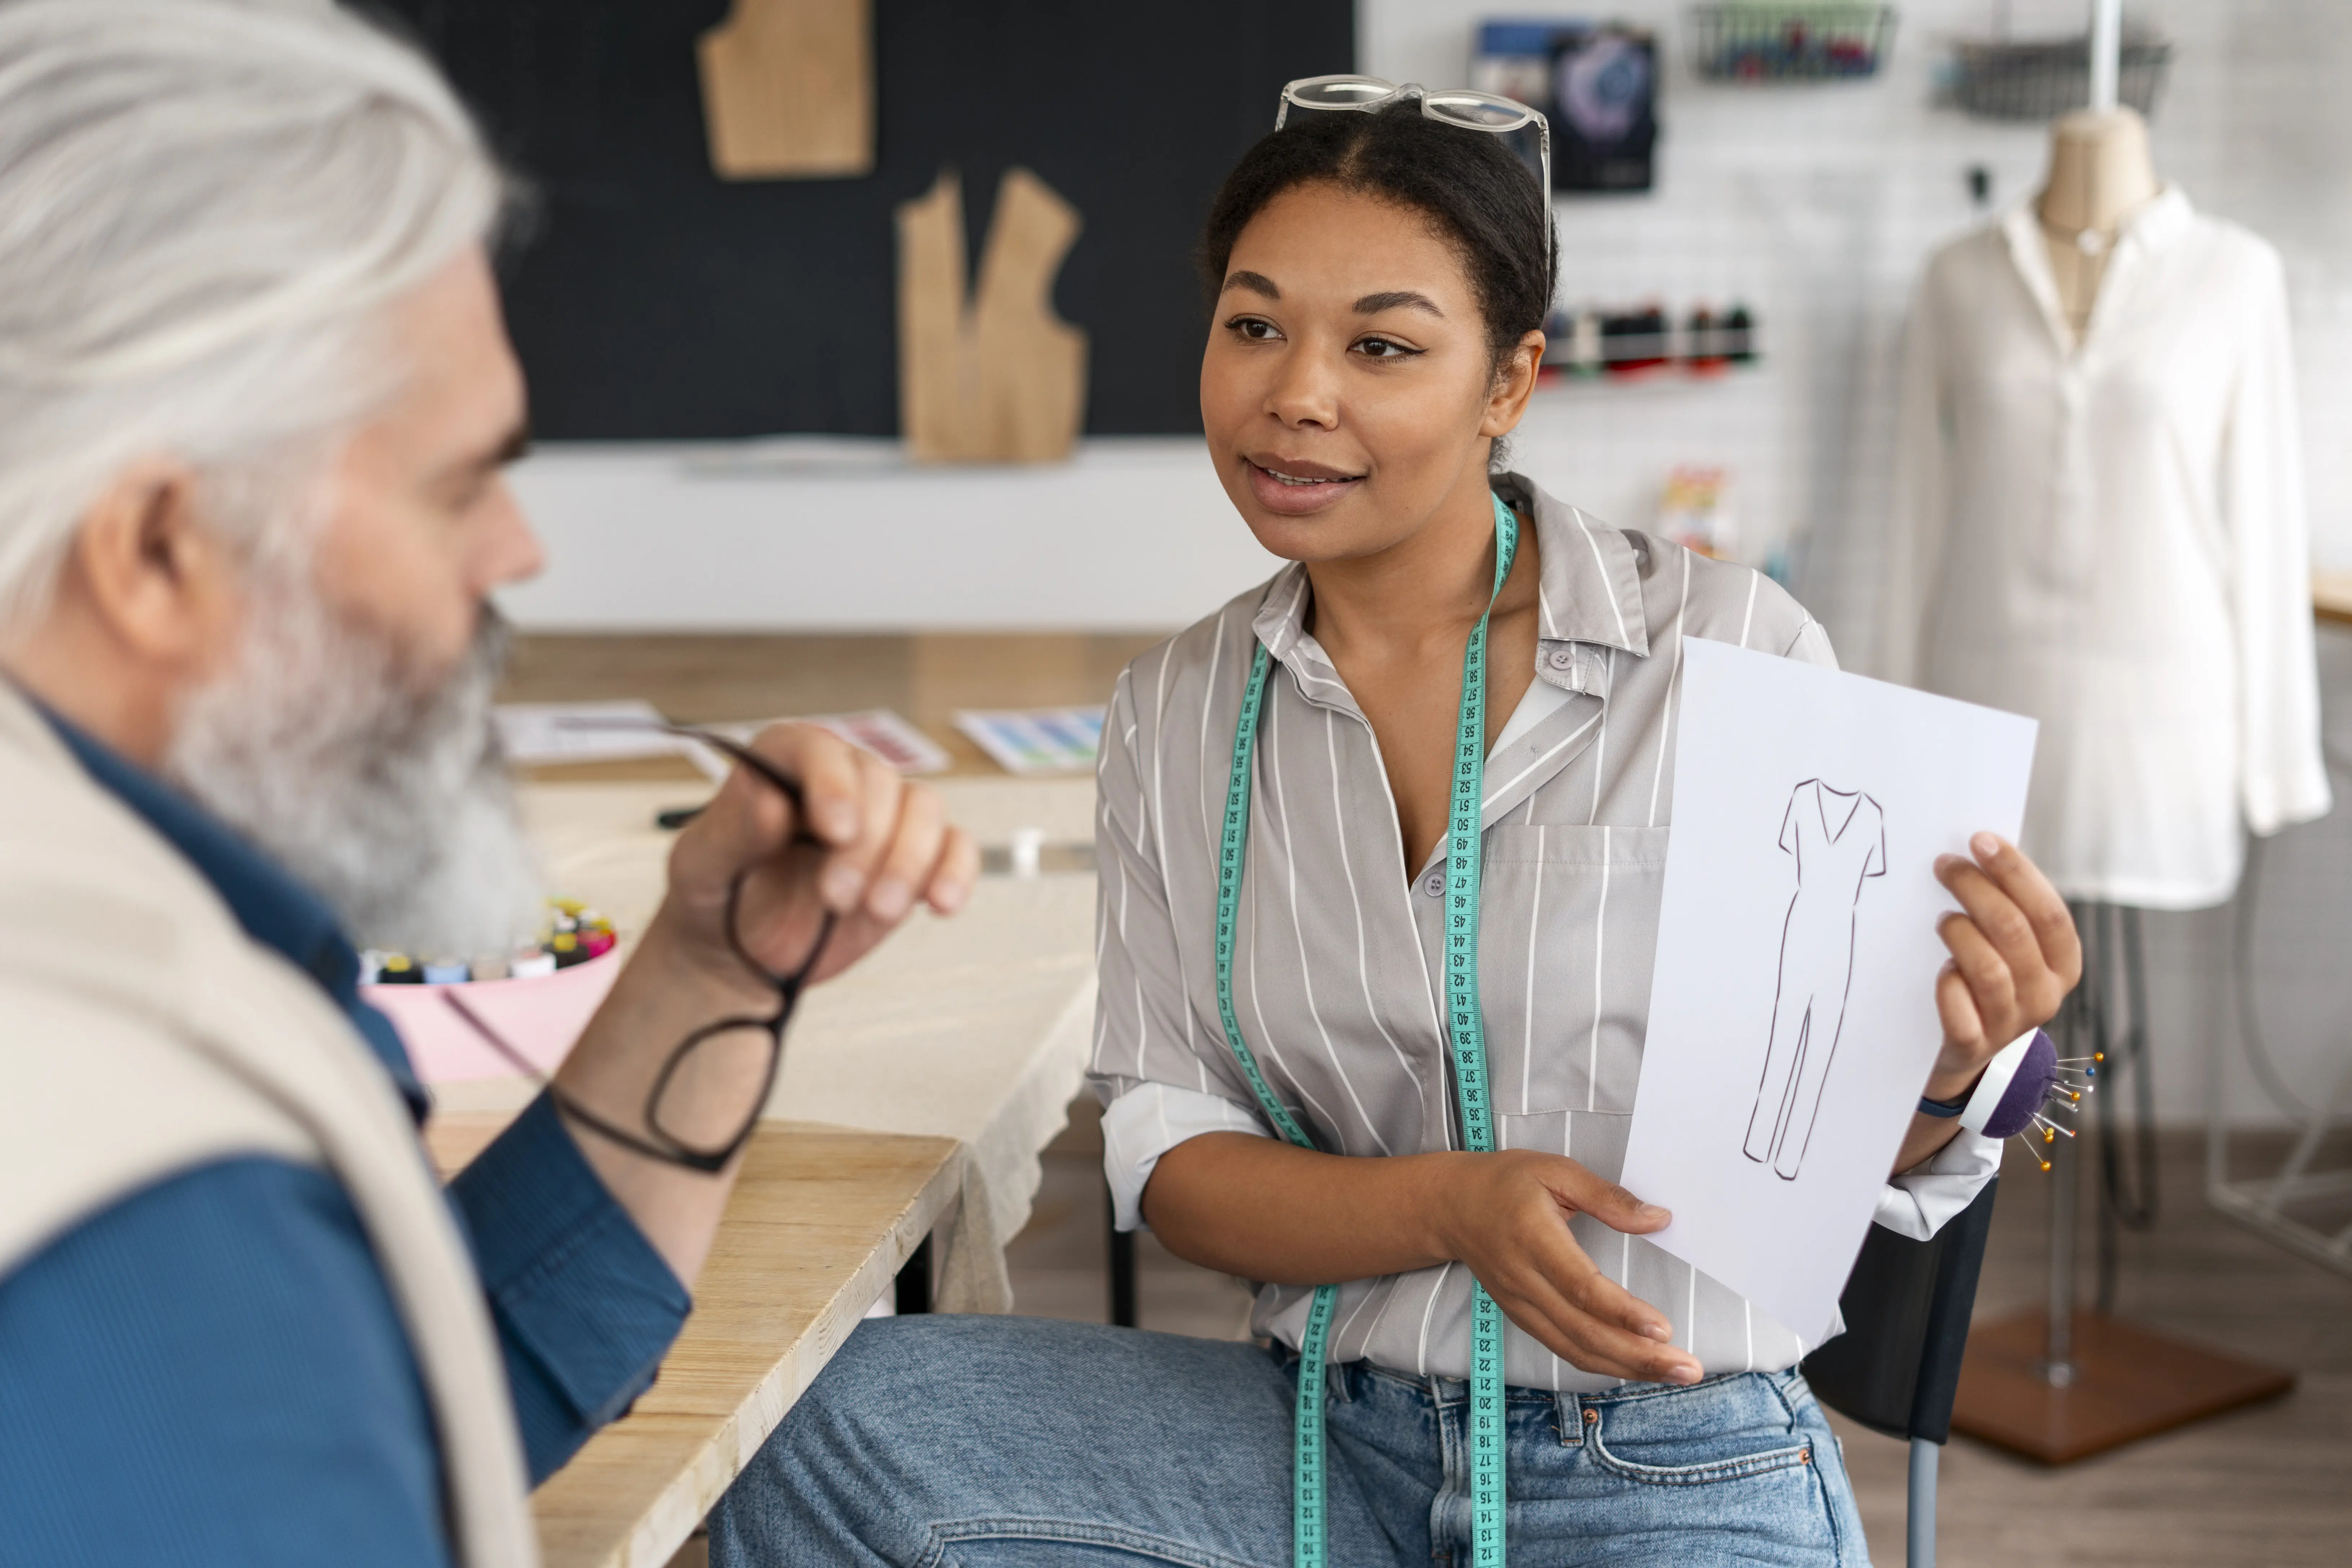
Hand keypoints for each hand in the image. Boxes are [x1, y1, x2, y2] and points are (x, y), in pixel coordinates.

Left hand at [659, 722, 978, 999]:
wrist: (740, 955)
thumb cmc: (715, 898)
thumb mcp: (699, 868)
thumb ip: (732, 831)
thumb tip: (771, 800)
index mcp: (781, 766)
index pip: (817, 749)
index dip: (833, 783)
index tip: (835, 831)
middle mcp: (839, 781)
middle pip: (881, 783)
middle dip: (867, 844)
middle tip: (835, 897)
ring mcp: (882, 819)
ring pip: (925, 809)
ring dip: (909, 862)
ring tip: (877, 911)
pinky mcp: (913, 860)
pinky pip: (955, 847)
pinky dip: (956, 872)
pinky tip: (941, 904)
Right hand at [1432, 1149, 1703, 1384]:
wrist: (1451, 1207)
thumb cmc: (1506, 1182)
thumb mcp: (1556, 1170)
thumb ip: (1607, 1196)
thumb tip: (1659, 1218)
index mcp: (1533, 1238)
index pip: (1580, 1286)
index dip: (1621, 1312)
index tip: (1663, 1328)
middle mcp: (1524, 1280)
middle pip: (1583, 1330)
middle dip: (1639, 1355)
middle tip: (1688, 1368)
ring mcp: (1521, 1305)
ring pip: (1576, 1349)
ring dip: (1628, 1367)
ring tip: (1675, 1373)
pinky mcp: (1522, 1317)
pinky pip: (1564, 1349)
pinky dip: (1603, 1363)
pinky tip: (1636, 1366)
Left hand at [1925, 832, 2080, 1101]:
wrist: (1966, 1050)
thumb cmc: (1984, 978)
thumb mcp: (2008, 946)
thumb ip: (2007, 907)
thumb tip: (1980, 847)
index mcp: (2063, 964)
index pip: (2049, 911)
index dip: (2016, 872)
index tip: (1981, 840)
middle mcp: (2045, 995)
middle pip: (2014, 931)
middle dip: (1975, 888)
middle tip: (1945, 865)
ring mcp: (2011, 1024)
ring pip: (1988, 968)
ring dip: (1959, 932)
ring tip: (1942, 919)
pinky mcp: (1974, 1045)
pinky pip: (1960, 1010)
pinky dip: (1947, 983)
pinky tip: (1941, 970)